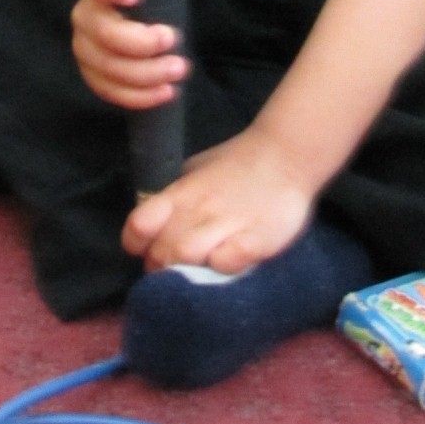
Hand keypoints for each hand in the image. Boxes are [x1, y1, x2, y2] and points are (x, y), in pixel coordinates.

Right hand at [72, 0, 220, 107]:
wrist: (130, 12)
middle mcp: (85, 13)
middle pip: (104, 32)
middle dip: (140, 43)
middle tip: (174, 39)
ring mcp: (85, 46)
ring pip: (107, 66)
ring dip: (145, 73)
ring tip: (179, 70)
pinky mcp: (92, 73)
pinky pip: (108, 90)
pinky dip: (137, 96)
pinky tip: (165, 91)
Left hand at [122, 124, 315, 272]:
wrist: (286, 153)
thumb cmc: (236, 165)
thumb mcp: (196, 172)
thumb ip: (174, 197)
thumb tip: (151, 226)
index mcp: (180, 194)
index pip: (138, 226)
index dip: (139, 246)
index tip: (150, 251)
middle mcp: (198, 209)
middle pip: (160, 251)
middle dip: (164, 268)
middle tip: (180, 268)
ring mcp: (228, 223)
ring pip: (186, 256)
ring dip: (188, 270)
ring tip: (203, 269)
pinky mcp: (257, 237)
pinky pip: (228, 261)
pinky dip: (222, 266)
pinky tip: (229, 260)